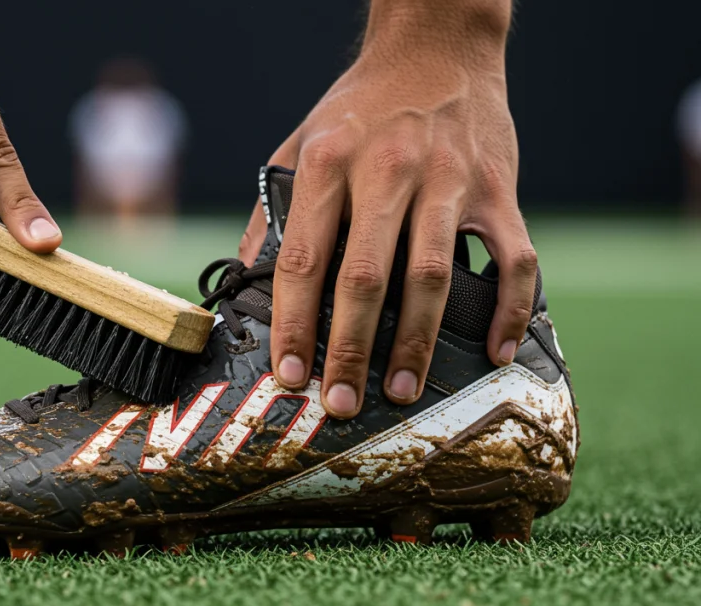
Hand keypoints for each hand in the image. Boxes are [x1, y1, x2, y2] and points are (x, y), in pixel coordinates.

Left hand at [241, 1, 534, 418]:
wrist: (436, 46)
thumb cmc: (359, 108)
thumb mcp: (297, 144)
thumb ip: (271, 212)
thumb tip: (247, 281)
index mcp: (328, 162)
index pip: (301, 260)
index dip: (292, 325)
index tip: (288, 375)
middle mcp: (387, 170)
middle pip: (365, 279)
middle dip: (350, 351)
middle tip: (341, 403)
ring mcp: (449, 180)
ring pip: (432, 277)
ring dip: (418, 344)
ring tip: (401, 391)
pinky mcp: (499, 188)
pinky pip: (514, 258)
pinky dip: (510, 309)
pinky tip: (496, 350)